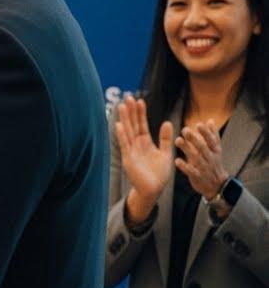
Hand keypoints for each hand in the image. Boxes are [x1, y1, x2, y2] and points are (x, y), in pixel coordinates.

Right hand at [114, 96, 172, 222]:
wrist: (153, 190)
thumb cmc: (159, 174)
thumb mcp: (166, 153)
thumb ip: (166, 139)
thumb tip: (167, 122)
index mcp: (145, 143)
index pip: (142, 125)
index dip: (141, 113)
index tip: (140, 100)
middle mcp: (136, 145)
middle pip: (133, 125)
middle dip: (131, 112)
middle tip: (128, 97)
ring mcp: (131, 152)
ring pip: (127, 132)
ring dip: (125, 119)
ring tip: (122, 106)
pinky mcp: (128, 160)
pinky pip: (125, 145)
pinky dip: (122, 136)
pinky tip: (120, 125)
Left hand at [175, 120, 229, 199]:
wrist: (217, 186)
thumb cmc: (213, 163)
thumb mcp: (216, 150)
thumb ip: (212, 135)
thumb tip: (210, 120)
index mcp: (215, 151)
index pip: (212, 141)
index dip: (206, 133)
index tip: (198, 124)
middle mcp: (210, 158)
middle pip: (203, 148)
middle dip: (194, 139)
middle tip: (184, 130)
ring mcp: (204, 168)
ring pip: (196, 158)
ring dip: (187, 149)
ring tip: (177, 140)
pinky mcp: (197, 177)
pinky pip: (191, 171)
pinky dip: (184, 166)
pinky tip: (176, 161)